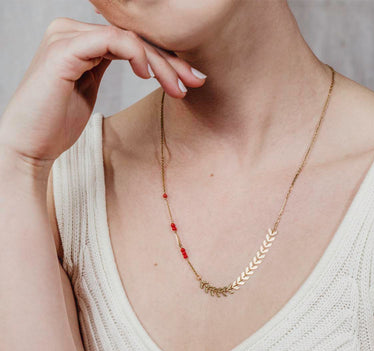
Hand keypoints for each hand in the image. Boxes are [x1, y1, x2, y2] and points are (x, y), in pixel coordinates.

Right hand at [0, 17, 205, 173]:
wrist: (28, 147)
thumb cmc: (56, 124)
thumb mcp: (88, 90)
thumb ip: (106, 69)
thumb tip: (142, 64)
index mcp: (79, 40)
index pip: (131, 41)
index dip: (164, 59)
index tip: (190, 80)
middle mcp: (72, 31)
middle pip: (133, 37)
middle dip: (170, 60)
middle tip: (196, 81)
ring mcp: (66, 37)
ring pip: (128, 38)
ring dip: (160, 62)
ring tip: (178, 87)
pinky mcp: (64, 50)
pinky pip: (110, 41)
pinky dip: (134, 54)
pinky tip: (147, 74)